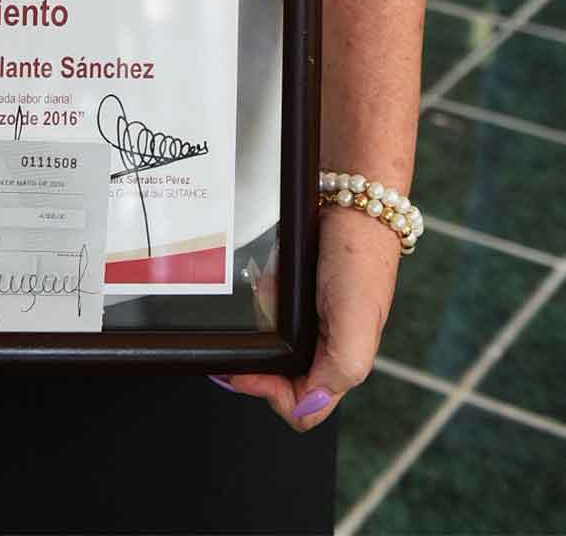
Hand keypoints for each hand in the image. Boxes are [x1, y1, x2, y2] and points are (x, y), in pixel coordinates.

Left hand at [212, 206, 398, 431]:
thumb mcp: (357, 322)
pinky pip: (264, 300)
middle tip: (261, 317)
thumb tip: (306, 408)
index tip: (244, 371)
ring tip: (270, 285)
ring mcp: (306, 318)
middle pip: (274, 371)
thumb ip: (338, 370)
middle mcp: (321, 345)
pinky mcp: (294, 291)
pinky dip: (261, 287)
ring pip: (265, 335)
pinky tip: (269, 270)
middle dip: (261, 345)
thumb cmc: (361, 258)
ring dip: (261, 311)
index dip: (268, 394)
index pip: (299, 407)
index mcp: (340, 363)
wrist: (352, 199)